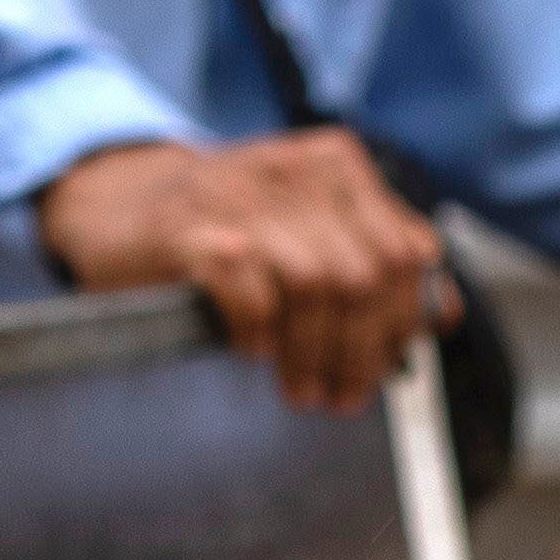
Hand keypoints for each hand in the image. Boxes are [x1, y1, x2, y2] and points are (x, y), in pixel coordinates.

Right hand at [35, 126, 455, 417]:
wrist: (118, 204)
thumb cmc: (224, 225)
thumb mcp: (308, 223)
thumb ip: (377, 253)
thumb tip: (441, 312)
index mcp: (336, 165)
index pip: (403, 252)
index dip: (403, 320)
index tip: (390, 366)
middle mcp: (294, 171)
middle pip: (364, 276)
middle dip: (362, 351)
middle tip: (344, 395)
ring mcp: (241, 197)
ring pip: (316, 288)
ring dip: (314, 355)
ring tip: (304, 390)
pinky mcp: (193, 231)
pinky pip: (251, 294)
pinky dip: (259, 335)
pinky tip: (252, 351)